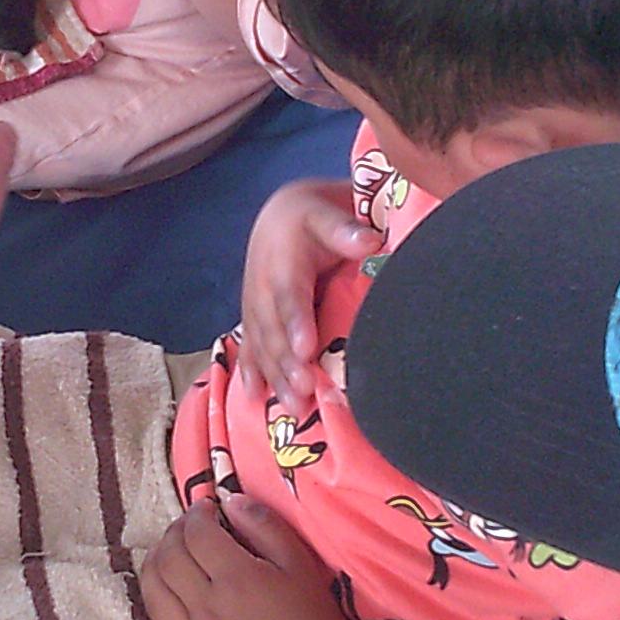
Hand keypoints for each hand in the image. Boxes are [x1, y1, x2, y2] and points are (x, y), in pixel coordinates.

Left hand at [138, 496, 351, 619]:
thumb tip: (229, 500)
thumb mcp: (296, 558)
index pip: (197, 534)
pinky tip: (170, 582)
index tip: (208, 507)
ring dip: (157, 559)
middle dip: (175, 531)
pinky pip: (157, 617)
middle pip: (168, 557)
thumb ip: (262, 523)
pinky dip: (156, 591)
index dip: (197, 513)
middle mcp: (208, 608)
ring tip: (174, 548)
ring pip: (152, 587)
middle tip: (192, 524)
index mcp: (237, 580)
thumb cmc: (311, 611)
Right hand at [241, 180, 380, 409]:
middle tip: (304, 390)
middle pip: (273, 328)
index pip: (290, 294)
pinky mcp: (253, 318)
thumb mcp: (324, 213)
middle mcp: (262, 286)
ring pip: (262, 344)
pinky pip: (250, 348)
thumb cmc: (311, 217)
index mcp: (282, 260)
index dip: (296, 321)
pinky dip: (251, 373)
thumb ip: (344, 229)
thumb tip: (370, 241)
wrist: (281, 216)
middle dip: (286, 361)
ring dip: (274, 376)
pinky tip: (255, 397)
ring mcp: (255, 305)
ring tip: (291, 406)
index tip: (307, 347)